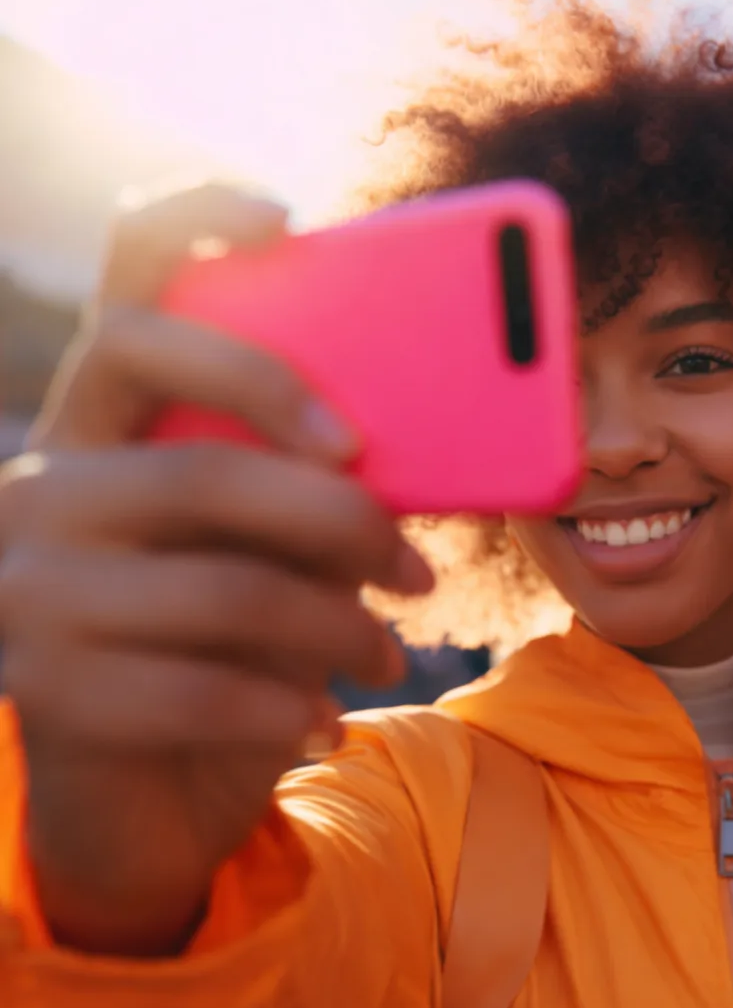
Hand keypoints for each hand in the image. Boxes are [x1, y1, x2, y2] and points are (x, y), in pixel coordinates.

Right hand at [0, 184, 432, 954]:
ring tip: (389, 651)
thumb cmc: (213, 649)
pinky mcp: (46, 691)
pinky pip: (204, 693)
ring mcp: (30, 589)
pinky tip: (326, 727)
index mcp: (97, 424)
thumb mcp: (263, 555)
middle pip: (208, 458)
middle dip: (341, 514)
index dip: (194, 229)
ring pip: (228, 589)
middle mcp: (43, 486)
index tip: (286, 214)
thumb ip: (303, 492)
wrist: (131, 793)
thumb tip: (420, 463)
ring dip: (338, 631)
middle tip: (413, 560)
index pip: (125, 289)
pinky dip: (290, 712)